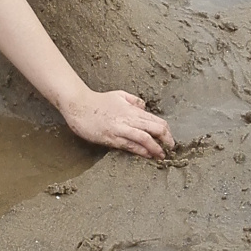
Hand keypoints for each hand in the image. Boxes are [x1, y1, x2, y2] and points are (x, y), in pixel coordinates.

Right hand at [60, 87, 174, 159]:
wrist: (79, 106)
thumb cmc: (98, 101)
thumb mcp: (120, 95)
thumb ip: (134, 101)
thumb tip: (144, 107)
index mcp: (133, 110)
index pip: (156, 121)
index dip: (166, 131)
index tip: (170, 138)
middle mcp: (130, 119)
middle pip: (155, 129)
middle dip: (166, 140)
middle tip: (171, 148)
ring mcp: (121, 129)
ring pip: (145, 139)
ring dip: (156, 149)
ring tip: (161, 155)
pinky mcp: (111, 138)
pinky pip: (130, 146)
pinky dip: (141, 151)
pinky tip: (147, 155)